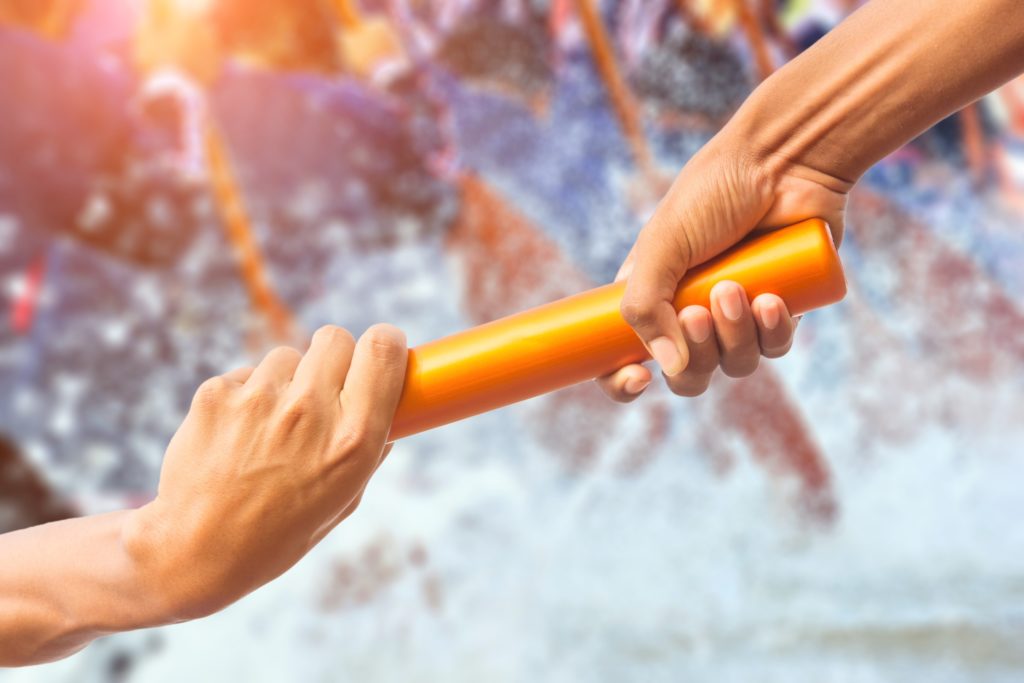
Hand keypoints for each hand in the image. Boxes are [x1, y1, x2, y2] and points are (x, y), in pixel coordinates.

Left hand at [123, 324, 407, 618]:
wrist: (196, 552)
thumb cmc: (280, 532)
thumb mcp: (345, 500)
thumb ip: (370, 449)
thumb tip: (389, 406)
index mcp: (353, 439)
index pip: (382, 349)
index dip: (385, 342)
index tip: (381, 350)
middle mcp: (309, 411)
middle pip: (335, 338)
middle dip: (334, 358)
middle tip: (323, 391)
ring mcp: (259, 399)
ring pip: (287, 356)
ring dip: (285, 381)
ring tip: (270, 431)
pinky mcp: (216, 394)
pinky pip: (245, 375)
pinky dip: (245, 397)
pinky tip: (236, 438)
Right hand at [598, 133, 848, 400]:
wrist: (783, 160)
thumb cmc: (713, 192)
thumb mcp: (662, 244)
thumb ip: (647, 306)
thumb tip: (670, 369)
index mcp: (650, 297)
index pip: (622, 359)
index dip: (622, 381)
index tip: (637, 379)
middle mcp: (690, 312)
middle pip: (686, 375)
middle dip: (694, 354)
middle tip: (698, 312)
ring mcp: (738, 315)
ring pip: (733, 365)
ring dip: (734, 337)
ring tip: (737, 289)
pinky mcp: (782, 309)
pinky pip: (775, 348)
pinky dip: (772, 332)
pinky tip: (774, 299)